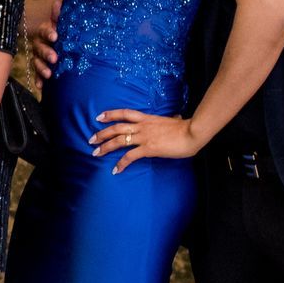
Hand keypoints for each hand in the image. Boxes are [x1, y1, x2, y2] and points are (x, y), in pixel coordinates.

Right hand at [25, 0, 62, 78]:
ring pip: (36, 61)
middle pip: (39, 48)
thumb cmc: (61, 30)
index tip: (55, 36)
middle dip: (46, 53)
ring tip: (49, 74)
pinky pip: (36, 74)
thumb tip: (58, 2)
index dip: (49, 33)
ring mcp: (38, 56)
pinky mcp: (40, 68)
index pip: (44, 31)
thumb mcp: (62, 22)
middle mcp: (39, 44)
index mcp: (45, 31)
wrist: (59, 41)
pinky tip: (40, 86)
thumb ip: (59, 14)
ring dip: (41, 68)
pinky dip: (38, 80)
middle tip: (54, 58)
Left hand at [89, 111, 203, 173]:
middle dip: (102, 134)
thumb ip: (170, 120)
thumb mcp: (175, 121)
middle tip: (91, 140)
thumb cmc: (186, 128)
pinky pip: (130, 156)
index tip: (99, 117)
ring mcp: (144, 137)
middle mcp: (143, 126)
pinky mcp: (149, 148)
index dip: (111, 114)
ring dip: (105, 147)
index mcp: (147, 118)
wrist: (192, 132)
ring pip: (119, 140)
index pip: (125, 113)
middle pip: (116, 127)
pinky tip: (116, 170)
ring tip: (95, 153)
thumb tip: (176, 118)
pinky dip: (121, 163)